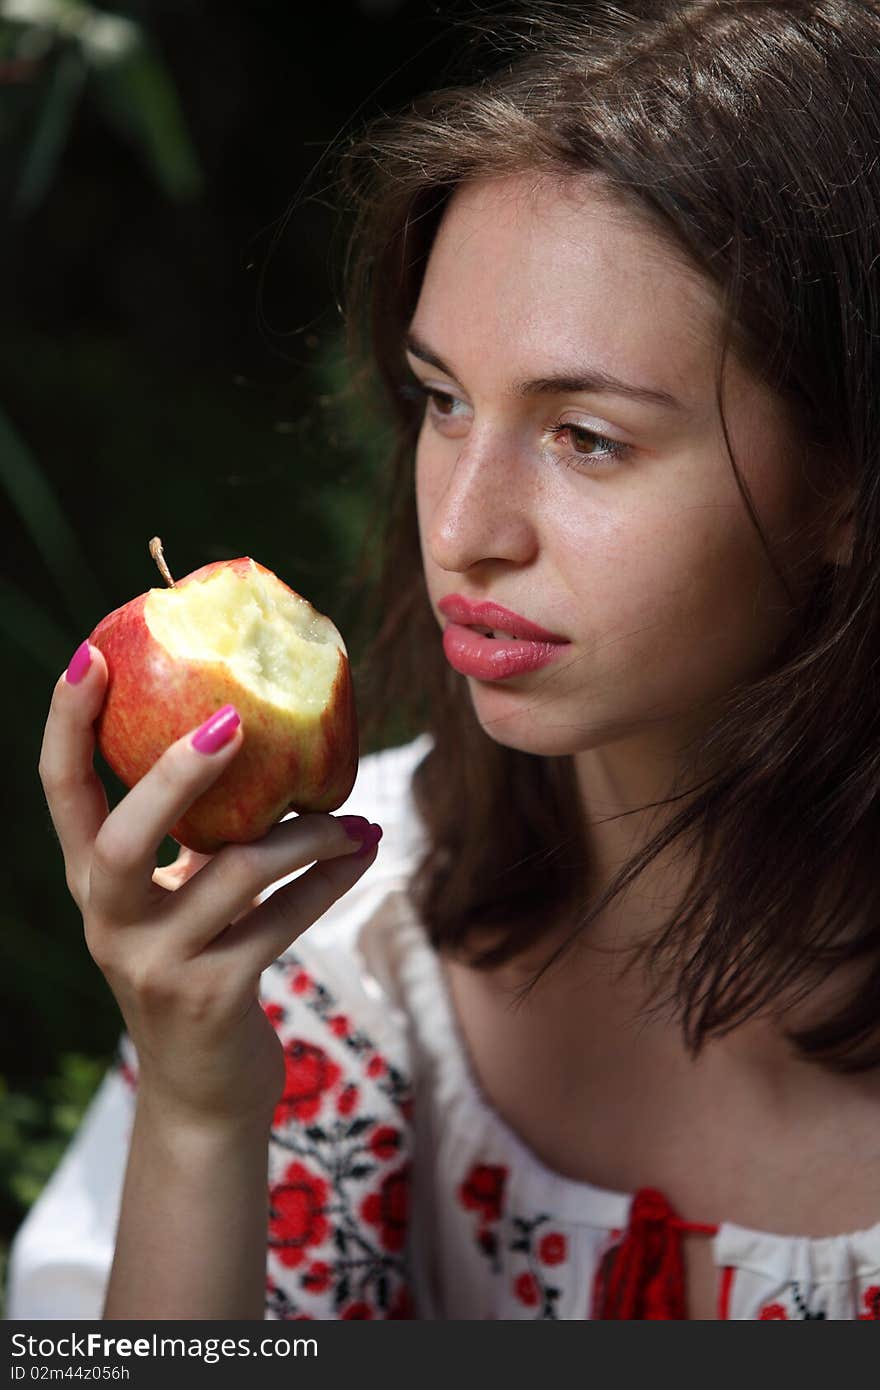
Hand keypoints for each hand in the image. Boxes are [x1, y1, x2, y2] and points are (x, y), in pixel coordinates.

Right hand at [39, 642, 380, 1130]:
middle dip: (177, 773)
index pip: (63, 794)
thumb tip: (259, 734)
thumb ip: (194, 837)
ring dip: (306, 834)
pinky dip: (331, 878)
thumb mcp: (173, 902)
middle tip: (236, 719)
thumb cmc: (195, 967)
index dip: (68, 724)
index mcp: (93, 885)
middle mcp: (111, 923)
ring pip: (236, 872)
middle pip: (124, 837)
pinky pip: (285, 918)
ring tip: (352, 817)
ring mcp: (158, 966)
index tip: (92, 654)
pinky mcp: (216, 997)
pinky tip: (365, 851)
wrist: (203, 1092)